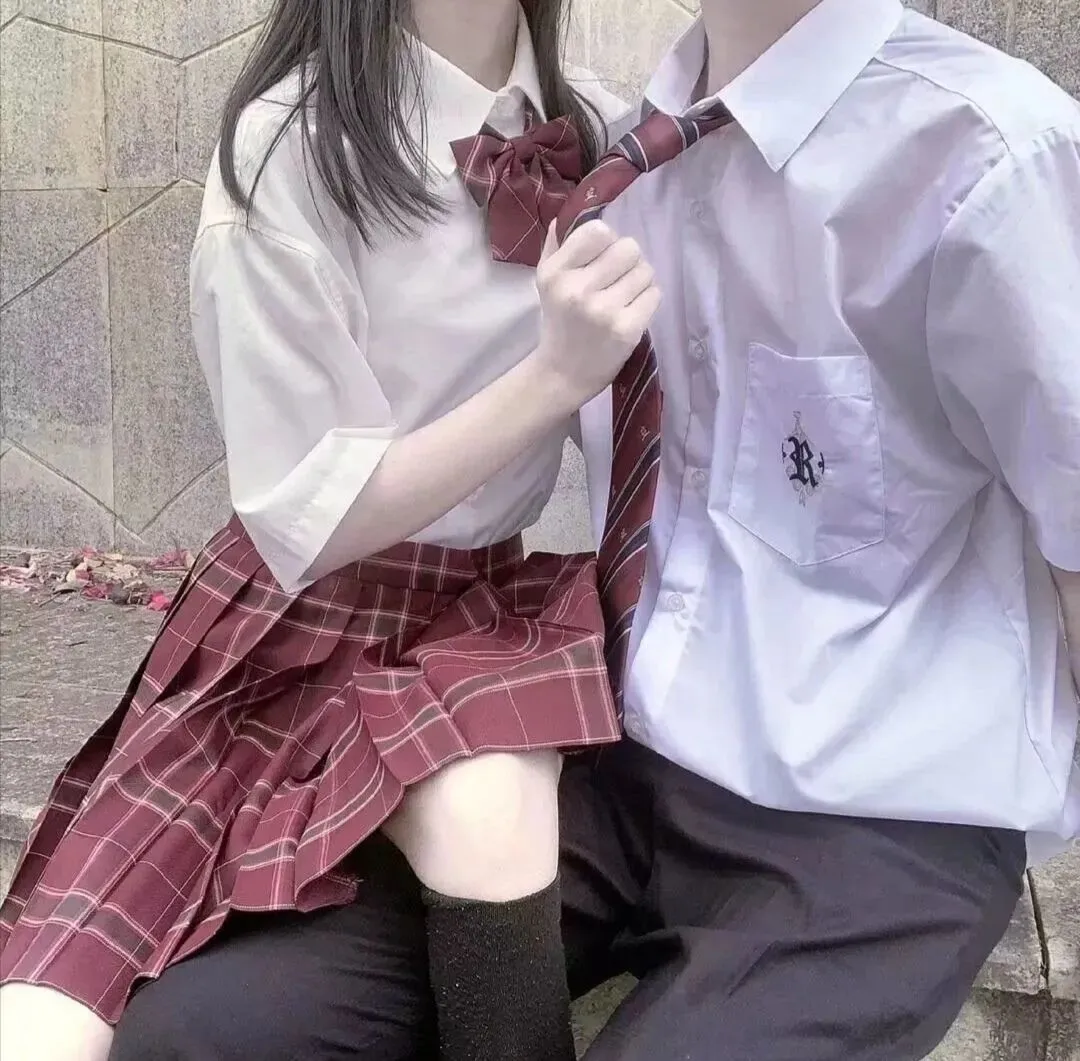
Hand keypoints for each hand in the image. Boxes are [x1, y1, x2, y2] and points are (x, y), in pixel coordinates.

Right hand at [533, 220, 660, 405]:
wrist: (562, 374)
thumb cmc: (558, 322)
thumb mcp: (545, 282)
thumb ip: (555, 247)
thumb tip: (567, 215)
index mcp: (556, 272)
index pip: (599, 231)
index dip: (608, 241)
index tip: (602, 258)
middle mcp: (578, 289)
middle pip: (629, 248)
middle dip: (629, 261)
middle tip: (618, 278)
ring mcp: (604, 311)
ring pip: (646, 271)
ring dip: (640, 281)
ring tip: (624, 296)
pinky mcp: (626, 329)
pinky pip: (654, 294)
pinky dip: (647, 300)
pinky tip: (631, 311)